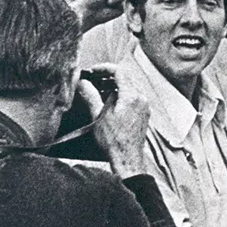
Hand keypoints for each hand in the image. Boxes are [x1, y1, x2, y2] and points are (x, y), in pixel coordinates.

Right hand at [82, 62, 149, 176]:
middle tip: (94, 79)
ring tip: (99, 90)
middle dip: (109, 76)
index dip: (105, 68)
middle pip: (126, 78)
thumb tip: (82, 83)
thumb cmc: (113, 140)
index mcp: (132, 96)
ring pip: (130, 87)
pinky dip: (122, 95)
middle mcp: (141, 99)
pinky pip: (133, 97)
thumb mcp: (98, 116)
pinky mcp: (144, 114)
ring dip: (115, 86)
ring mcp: (144, 107)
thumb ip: (90, 96)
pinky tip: (110, 102)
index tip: (93, 71)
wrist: (127, 158)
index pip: (120, 71)